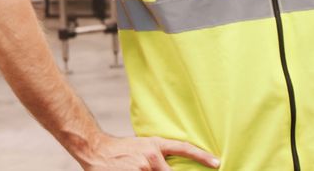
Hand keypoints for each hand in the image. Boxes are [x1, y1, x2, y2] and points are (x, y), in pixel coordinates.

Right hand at [79, 134, 219, 170]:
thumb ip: (158, 156)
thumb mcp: (142, 147)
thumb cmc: (121, 151)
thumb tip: (171, 167)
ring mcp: (143, 168)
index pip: (184, 148)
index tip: (217, 163)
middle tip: (151, 169)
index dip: (201, 156)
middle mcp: (151, 156)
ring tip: (135, 167)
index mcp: (155, 145)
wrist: (96, 149)